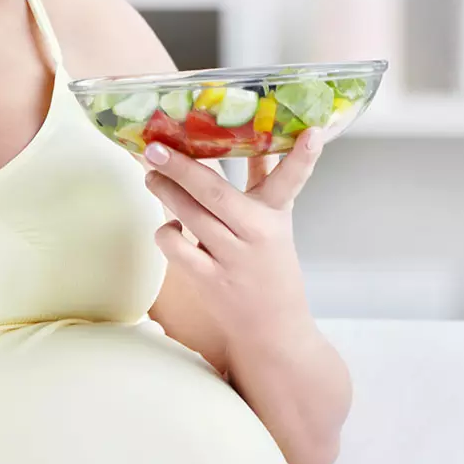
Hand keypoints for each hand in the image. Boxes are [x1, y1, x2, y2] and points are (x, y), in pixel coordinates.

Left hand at [140, 128, 324, 352]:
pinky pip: (176, 248)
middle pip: (215, 192)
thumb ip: (263, 180)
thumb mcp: (275, 222)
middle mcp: (256, 234)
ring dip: (164, 191)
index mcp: (275, 216)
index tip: (313, 132)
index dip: (302, 157)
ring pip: (190, 215)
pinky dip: (166, 232)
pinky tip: (170, 227)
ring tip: (151, 175)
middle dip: (181, 166)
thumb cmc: (270, 268)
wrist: (273, 331)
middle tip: (155, 147)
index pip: (291, 180)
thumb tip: (261, 140)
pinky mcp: (209, 280)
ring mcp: (231, 258)